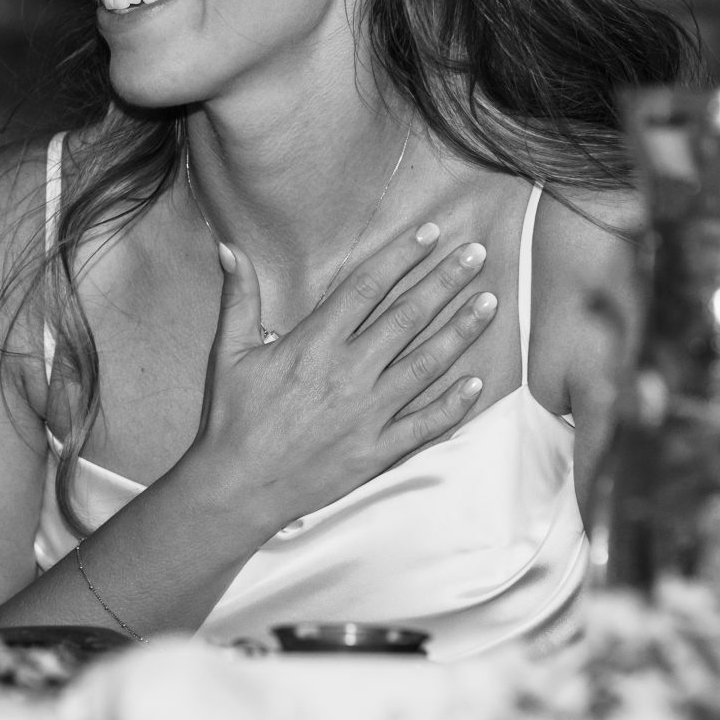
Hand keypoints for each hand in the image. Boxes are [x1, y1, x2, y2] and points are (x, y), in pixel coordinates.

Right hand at [183, 223, 498, 535]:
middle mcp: (348, 373)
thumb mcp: (230, 352)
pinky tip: (478, 382)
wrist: (240, 487)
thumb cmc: (234, 417)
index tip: (430, 232)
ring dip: (460, 331)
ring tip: (490, 302)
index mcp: (315, 344)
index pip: (367, 287)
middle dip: (445, 282)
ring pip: (426, 365)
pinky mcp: (377, 450)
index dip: (401, 256)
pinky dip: (453, 404)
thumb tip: (229, 246)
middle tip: (477, 254)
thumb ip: (238, 297)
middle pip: (407, 317)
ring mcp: (368, 414)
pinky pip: (424, 424)